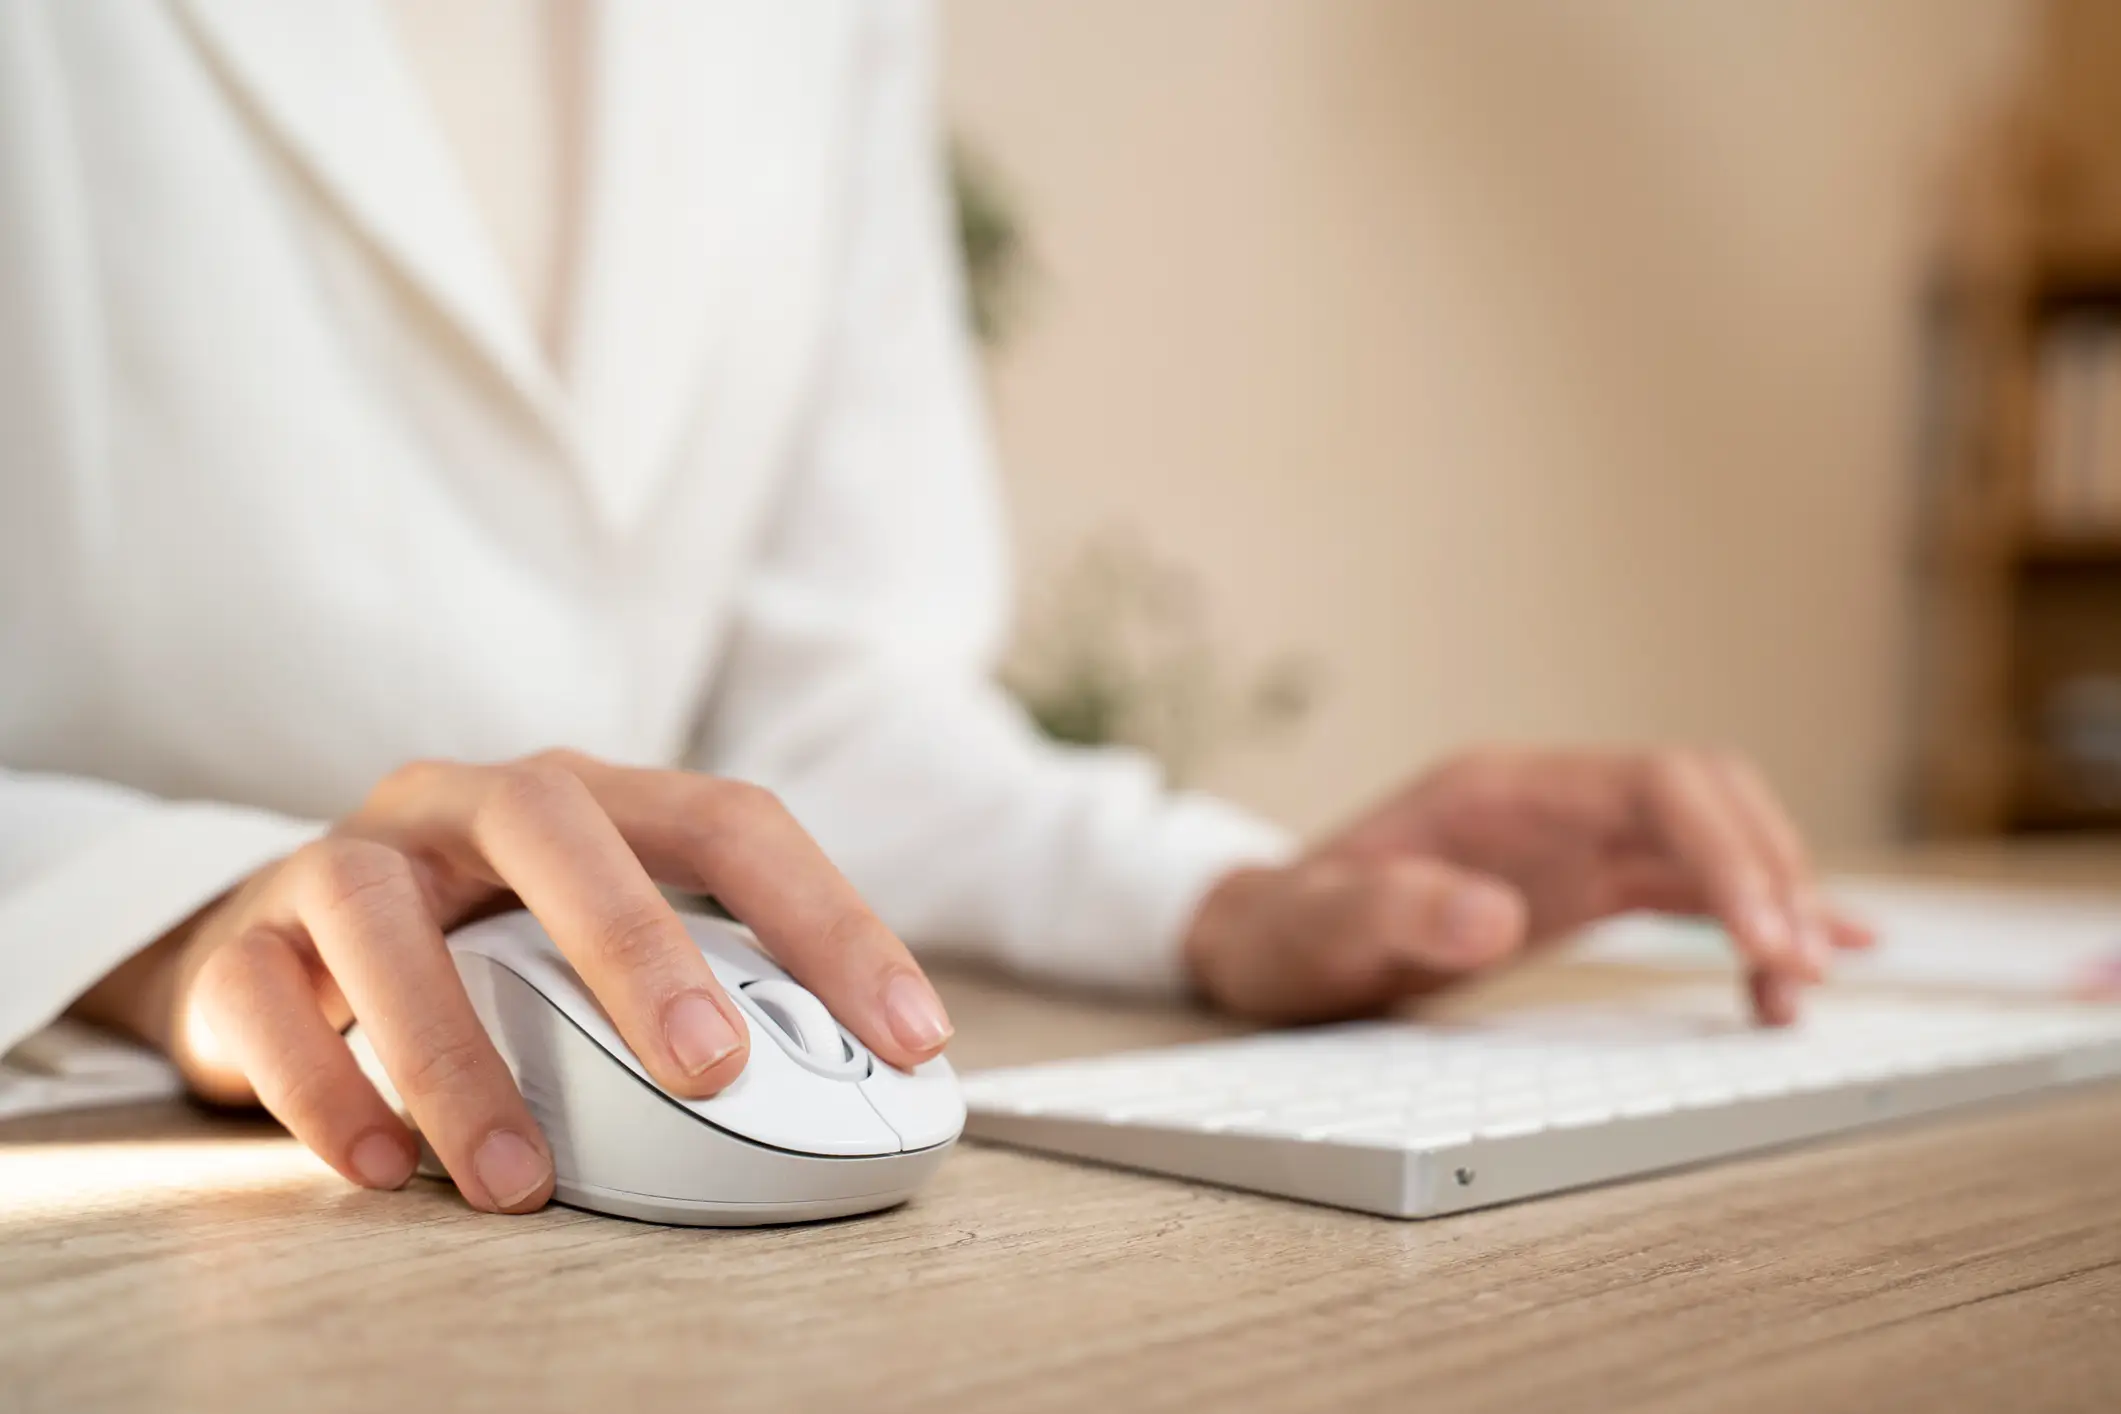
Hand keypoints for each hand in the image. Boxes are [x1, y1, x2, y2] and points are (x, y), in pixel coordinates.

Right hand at [73, 751, 951, 1211]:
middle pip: (558, 828)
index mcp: (589, 799)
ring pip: (387, 921)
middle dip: (641, 946)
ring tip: (521, 1180)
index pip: (729, 821)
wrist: (272, 947)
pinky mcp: (246, 941)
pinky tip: (380, 1167)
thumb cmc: (478, 950)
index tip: (910, 1035)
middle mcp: (469, 804)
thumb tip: (842, 1089)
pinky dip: (324, 1087)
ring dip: (460, 1054)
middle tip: (711, 1069)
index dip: (828, 920)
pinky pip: (265, 999)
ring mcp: (348, 860)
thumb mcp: (590, 946)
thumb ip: (693, 988)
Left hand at [1182, 746, 1871, 1026]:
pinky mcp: (1579, 886)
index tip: (1763, 937)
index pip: (1655, 786)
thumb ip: (1394, 912)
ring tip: (1800, 991)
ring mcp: (1571, 840)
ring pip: (1711, 840)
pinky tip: (1806, 953)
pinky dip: (1750, 916)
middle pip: (1706, 799)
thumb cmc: (1286, 931)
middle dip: (1770, 874)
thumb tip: (1491, 917)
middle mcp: (1551, 800)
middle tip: (1795, 978)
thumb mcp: (1319, 928)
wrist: (1262, 940)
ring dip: (1772, 901)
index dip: (1726, 852)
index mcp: (1501, 789)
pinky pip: (1687, 886)